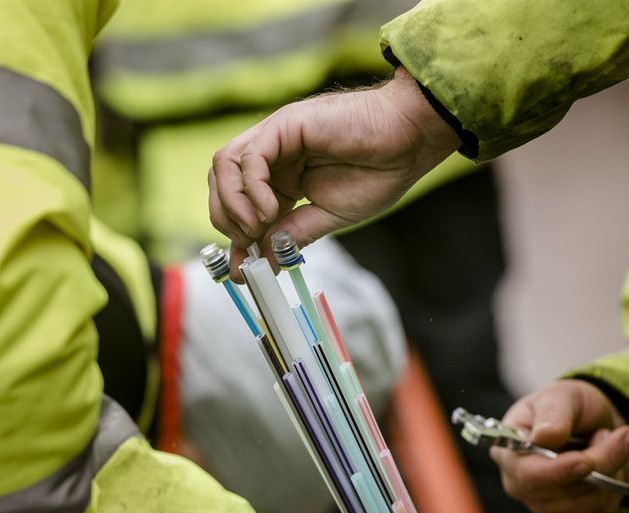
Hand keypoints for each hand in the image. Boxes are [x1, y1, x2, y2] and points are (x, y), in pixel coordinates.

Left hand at [208, 67, 459, 276]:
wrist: (408, 142)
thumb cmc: (379, 172)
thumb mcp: (328, 216)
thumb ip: (293, 233)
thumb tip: (262, 259)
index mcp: (281, 179)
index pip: (238, 205)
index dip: (235, 239)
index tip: (240, 272)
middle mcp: (271, 157)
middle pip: (220, 184)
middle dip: (227, 221)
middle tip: (251, 245)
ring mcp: (275, 138)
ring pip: (223, 166)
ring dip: (233, 204)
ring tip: (260, 226)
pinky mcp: (284, 125)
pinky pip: (249, 157)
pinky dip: (252, 188)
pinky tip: (273, 209)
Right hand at [491, 380, 628, 512]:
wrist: (588, 424)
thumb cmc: (566, 407)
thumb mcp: (561, 396)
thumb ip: (553, 413)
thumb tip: (544, 436)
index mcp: (509, 452)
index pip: (527, 474)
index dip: (558, 471)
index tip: (587, 461)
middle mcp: (520, 485)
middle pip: (564, 491)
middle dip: (602, 463)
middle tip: (625, 433)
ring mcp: (544, 506)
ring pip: (587, 504)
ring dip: (612, 471)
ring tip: (607, 443)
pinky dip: (615, 488)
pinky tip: (610, 466)